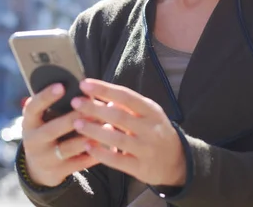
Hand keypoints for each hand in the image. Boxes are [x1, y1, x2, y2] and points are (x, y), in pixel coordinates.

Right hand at [20, 83, 98, 186]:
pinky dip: (96, 153)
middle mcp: (33, 141)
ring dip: (89, 136)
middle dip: (73, 118)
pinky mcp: (59, 172)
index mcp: (29, 122)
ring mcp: (45, 158)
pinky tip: (111, 145)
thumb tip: (84, 87)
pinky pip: (80, 162)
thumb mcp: (44, 118)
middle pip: (53, 129)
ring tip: (107, 125)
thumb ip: (57, 105)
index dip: (45, 97)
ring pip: (68, 148)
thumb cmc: (48, 130)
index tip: (62, 86)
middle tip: (92, 106)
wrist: (40, 166)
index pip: (33, 108)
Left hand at [70, 79, 186, 186]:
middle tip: (75, 102)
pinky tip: (87, 146)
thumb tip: (101, 95)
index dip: (104, 89)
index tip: (84, 84)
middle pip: (119, 115)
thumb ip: (127, 106)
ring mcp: (146, 149)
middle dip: (94, 108)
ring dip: (94, 130)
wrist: (177, 161)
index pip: (126, 96)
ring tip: (76, 123)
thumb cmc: (156, 131)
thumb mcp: (148, 114)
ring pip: (116, 138)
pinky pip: (118, 160)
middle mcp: (150, 129)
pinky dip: (101, 153)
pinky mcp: (141, 168)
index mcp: (151, 111)